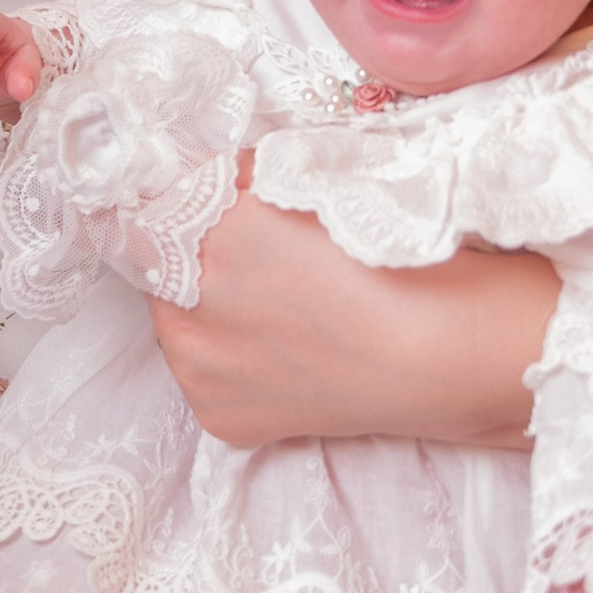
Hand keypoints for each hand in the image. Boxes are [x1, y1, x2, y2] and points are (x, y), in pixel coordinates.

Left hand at [153, 185, 557, 450]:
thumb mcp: (314, 183)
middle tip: (260, 267)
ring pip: (175, 322)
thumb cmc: (398, 258)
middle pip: (158, 264)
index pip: (152, 206)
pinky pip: (204, 376)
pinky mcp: (216, 414)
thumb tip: (205, 181)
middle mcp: (186, 294)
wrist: (441, 356)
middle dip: (193, 258)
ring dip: (204, 312)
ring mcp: (197, 363)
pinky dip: (231, 365)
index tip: (208, 211)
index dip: (183, 206)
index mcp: (210, 224)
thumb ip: (242, 179)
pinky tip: (286, 358)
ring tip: (277, 315)